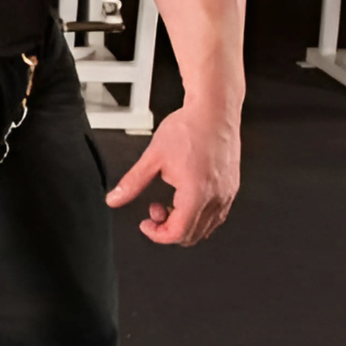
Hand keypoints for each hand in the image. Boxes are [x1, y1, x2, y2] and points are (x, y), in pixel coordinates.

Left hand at [104, 102, 238, 246]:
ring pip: (205, 228)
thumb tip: (114, 199)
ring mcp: (227, 194)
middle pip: (191, 235)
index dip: (157, 234)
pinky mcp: (232, 188)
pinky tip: (186, 197)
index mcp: (196, 193)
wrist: (214, 110)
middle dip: (168, 227)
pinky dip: (199, 215)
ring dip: (184, 223)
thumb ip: (133, 182)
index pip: (177, 233)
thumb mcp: (153, 157)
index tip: (146, 223)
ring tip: (170, 200)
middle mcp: (216, 197)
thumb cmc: (188, 128)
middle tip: (155, 208)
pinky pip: (216, 215)